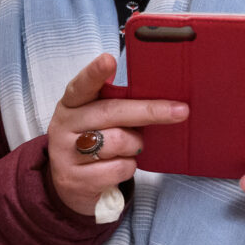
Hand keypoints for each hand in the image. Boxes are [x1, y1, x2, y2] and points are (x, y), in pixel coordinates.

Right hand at [47, 54, 188, 217]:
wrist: (71, 184)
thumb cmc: (94, 142)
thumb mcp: (97, 120)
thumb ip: (117, 105)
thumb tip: (163, 97)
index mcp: (71, 104)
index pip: (82, 85)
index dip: (94, 73)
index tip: (109, 59)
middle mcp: (64, 126)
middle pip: (110, 112)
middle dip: (149, 111)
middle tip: (180, 111)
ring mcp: (66, 154)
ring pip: (118, 141)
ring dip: (135, 145)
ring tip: (129, 147)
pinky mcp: (76, 179)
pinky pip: (119, 168)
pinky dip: (128, 167)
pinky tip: (117, 166)